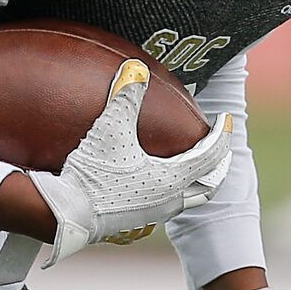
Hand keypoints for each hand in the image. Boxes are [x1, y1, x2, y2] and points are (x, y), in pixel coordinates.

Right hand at [31, 62, 233, 264]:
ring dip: (197, 179)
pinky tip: (158, 178)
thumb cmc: (92, 174)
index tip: (225, 119)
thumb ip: (126, 97)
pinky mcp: (137, 221)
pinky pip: (169, 204)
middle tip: (219, 147)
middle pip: (209, 185)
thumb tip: (136, 68)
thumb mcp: (111, 130)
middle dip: (218, 165)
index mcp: (173, 179)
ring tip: (193, 163)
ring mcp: (154, 215)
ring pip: (189, 197)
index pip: (211, 155)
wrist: (66, 215)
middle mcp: (170, 201)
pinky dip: (176, 188)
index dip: (221, 134)